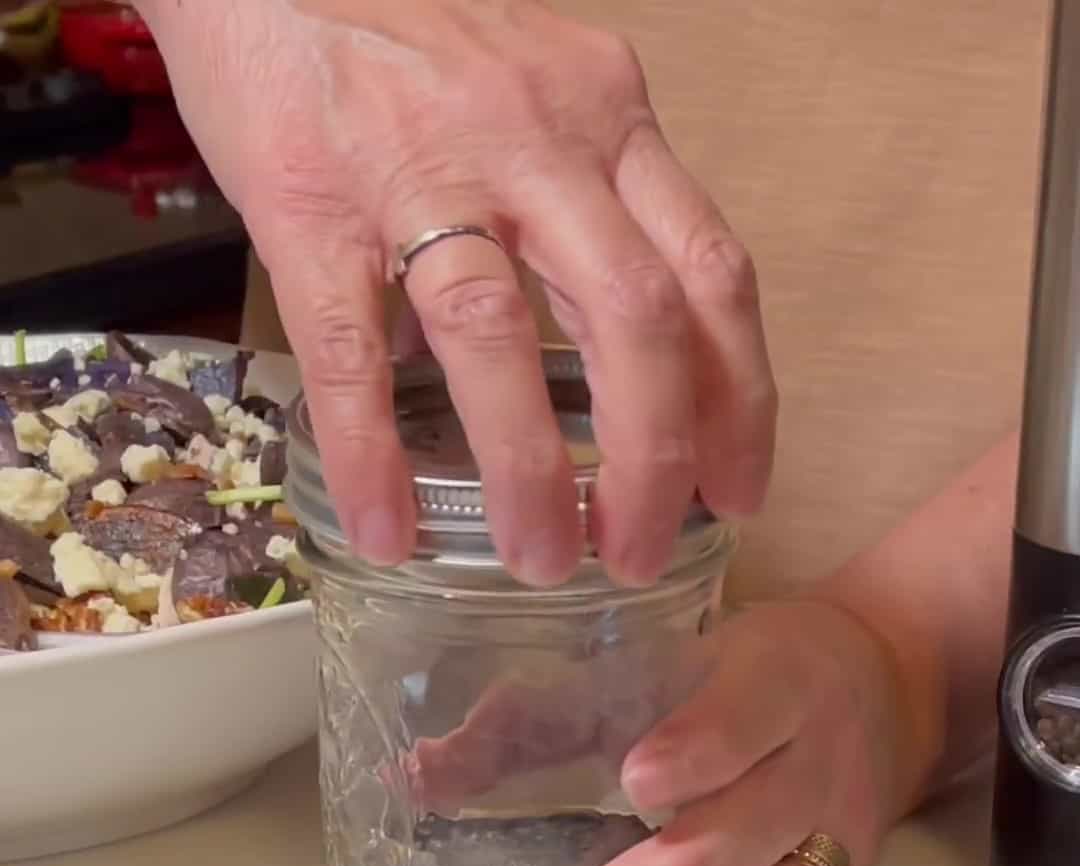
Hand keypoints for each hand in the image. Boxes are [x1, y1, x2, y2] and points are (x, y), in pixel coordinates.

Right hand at [141, 0, 774, 584]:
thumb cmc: (398, 26)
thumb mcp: (532, 91)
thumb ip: (580, 201)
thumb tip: (598, 348)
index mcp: (603, 116)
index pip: (711, 269)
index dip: (740, 397)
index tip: (739, 489)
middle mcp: (532, 140)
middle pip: (635, 319)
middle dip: (654, 462)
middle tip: (639, 553)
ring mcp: (419, 170)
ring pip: (501, 337)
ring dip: (532, 473)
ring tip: (540, 561)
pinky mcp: (311, 202)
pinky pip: (349, 351)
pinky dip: (374, 455)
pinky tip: (390, 528)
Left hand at [573, 598, 926, 865]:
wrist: (888, 684)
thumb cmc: (743, 673)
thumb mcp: (670, 657)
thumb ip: (553, 711)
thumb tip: (425, 775)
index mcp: (778, 681)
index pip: (748, 714)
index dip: (700, 748)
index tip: (635, 780)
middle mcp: (818, 760)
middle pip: (758, 826)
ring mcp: (840, 832)